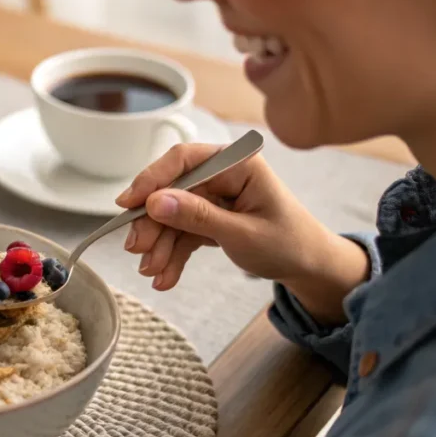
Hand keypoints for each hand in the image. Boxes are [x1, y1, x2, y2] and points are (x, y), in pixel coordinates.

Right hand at [116, 143, 369, 324]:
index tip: (127, 203)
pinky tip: (164, 276)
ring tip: (151, 272)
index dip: (152, 179)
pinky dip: (171, 254)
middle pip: (171, 190)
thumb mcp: (242, 234)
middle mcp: (222, 175)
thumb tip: (155, 202)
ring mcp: (214, 196)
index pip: (184, 160)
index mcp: (238, 164)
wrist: (309, 267)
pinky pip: (181, 232)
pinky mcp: (209, 217)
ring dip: (159, 244)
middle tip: (136, 249)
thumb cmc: (289, 244)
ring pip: (172, 215)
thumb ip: (198, 217)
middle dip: (152, 222)